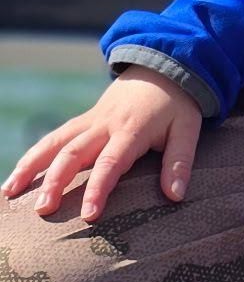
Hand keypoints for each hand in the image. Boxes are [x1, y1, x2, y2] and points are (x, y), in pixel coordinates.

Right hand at [2, 65, 203, 221]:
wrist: (163, 67)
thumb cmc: (178, 104)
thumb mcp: (188, 129)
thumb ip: (180, 162)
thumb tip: (176, 197)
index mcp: (131, 130)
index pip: (111, 163)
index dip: (98, 188)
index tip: (88, 215)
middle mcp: (105, 125)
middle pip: (74, 153)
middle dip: (56, 182)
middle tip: (43, 211)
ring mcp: (89, 121)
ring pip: (54, 143)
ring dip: (31, 166)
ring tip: (9, 193)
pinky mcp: (81, 121)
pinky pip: (53, 138)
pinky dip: (31, 156)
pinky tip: (15, 178)